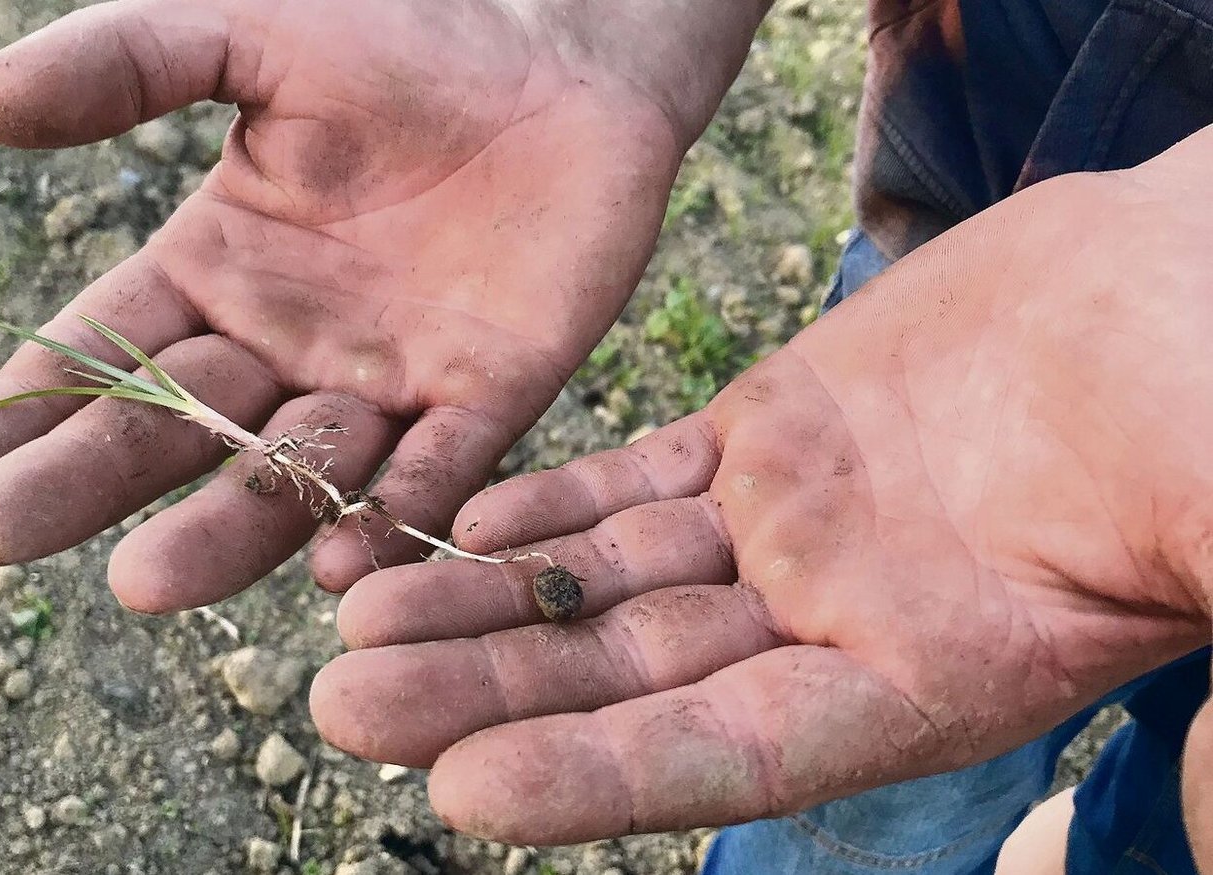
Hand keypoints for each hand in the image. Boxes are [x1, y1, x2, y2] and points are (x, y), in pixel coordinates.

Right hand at [0, 0, 765, 606]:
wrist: (562, 53)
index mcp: (222, 269)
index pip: (109, 348)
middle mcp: (294, 343)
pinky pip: (441, 465)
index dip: (32, 406)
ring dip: (232, 525)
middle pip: (183, 426)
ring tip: (151, 580)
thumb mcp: (251, 33)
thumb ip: (127, 64)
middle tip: (2, 535)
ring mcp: (391, 378)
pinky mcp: (492, 393)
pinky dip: (397, 510)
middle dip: (94, 479)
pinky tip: (345, 558)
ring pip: (302, 469)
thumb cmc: (407, 33)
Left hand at [311, 128, 1212, 845]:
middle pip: (630, 673)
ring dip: (486, 595)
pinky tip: (464, 515)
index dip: (593, 782)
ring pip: (612, 575)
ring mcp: (796, 521)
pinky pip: (642, 477)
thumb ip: (1203, 689)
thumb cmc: (1206, 422)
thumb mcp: (1208, 544)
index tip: (461, 789)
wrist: (1185, 292)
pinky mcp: (777, 428)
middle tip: (345, 700)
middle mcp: (834, 618)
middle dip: (489, 689)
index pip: (727, 757)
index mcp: (923, 685)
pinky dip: (554, 499)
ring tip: (363, 611)